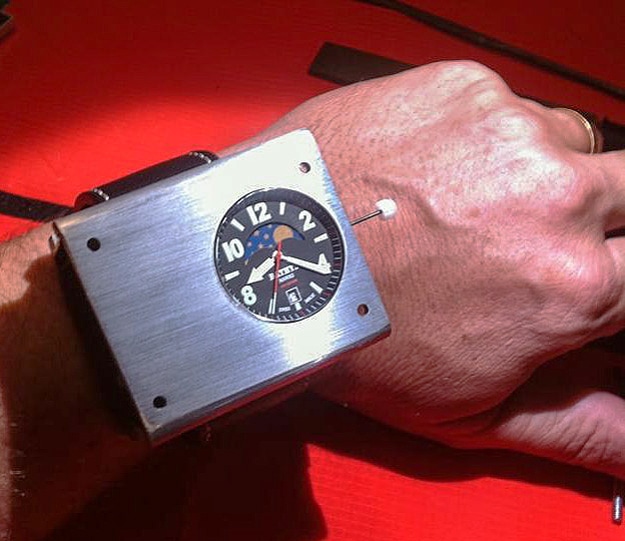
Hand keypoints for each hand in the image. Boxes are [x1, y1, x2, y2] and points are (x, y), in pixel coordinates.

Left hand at [226, 61, 624, 478]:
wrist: (267, 261)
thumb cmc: (356, 339)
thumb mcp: (471, 413)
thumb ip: (581, 428)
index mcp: (571, 286)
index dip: (617, 277)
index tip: (592, 276)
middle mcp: (553, 196)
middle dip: (606, 215)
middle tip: (540, 235)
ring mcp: (506, 130)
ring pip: (572, 145)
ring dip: (543, 173)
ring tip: (473, 204)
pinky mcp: (460, 89)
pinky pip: (509, 107)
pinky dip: (487, 138)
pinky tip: (436, 171)